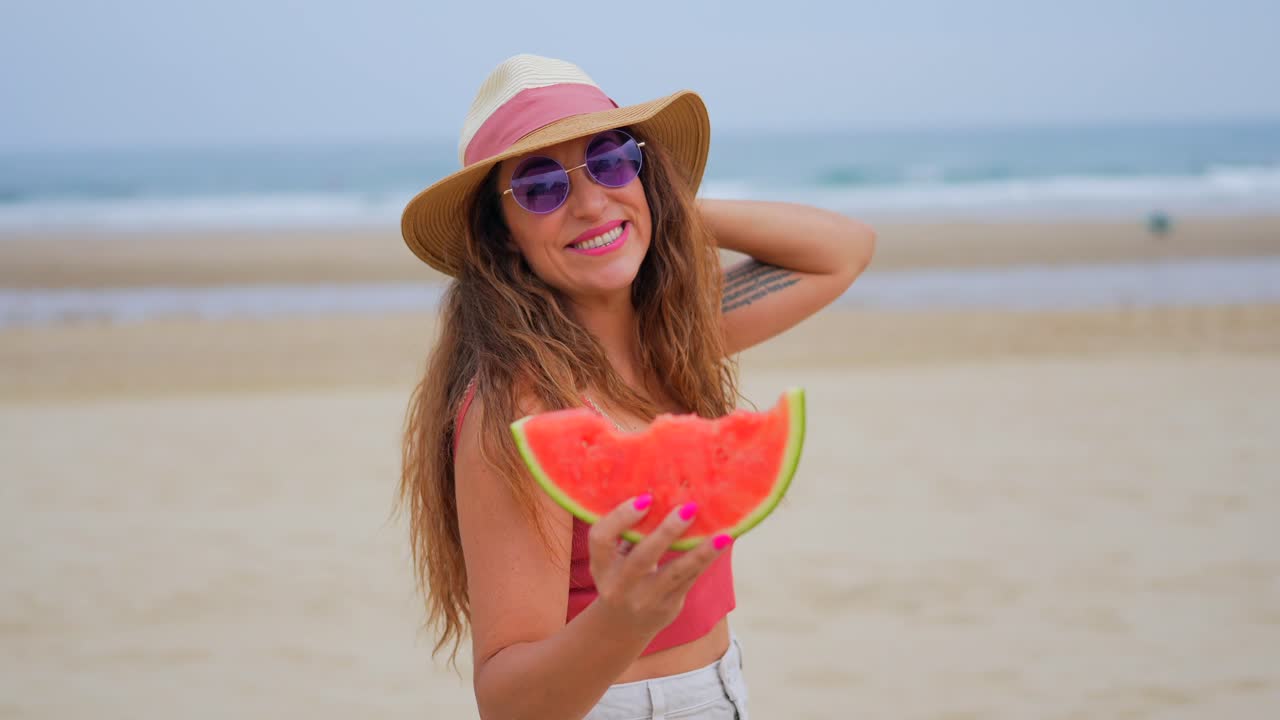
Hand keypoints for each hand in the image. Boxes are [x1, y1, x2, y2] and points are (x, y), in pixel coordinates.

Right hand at [586, 495, 732, 636]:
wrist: (623, 626)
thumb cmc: (622, 575)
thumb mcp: (613, 558)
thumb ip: (628, 533)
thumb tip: (661, 490)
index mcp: (601, 566)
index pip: (600, 539)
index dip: (620, 518)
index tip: (645, 498)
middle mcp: (619, 585)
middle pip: (641, 558)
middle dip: (666, 533)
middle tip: (688, 508)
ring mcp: (645, 599)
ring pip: (675, 573)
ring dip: (700, 552)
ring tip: (722, 534)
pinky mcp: (669, 606)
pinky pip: (691, 579)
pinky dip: (707, 559)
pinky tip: (723, 541)